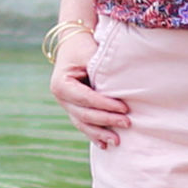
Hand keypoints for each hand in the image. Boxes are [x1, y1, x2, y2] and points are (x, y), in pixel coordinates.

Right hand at [49, 33, 129, 147]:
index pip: (86, 99)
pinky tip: (104, 145)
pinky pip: (83, 124)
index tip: (124, 108)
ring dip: (100, 133)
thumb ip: (101, 73)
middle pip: (84, 114)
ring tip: (117, 141)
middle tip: (127, 123)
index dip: (105, 105)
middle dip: (107, 120)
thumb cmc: (85, 47)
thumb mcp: (91, 56)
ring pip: (83, 123)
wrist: (74, 42)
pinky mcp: (73, 108)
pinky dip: (94, 134)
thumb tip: (121, 90)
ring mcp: (65, 105)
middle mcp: (60, 97)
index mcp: (61, 84)